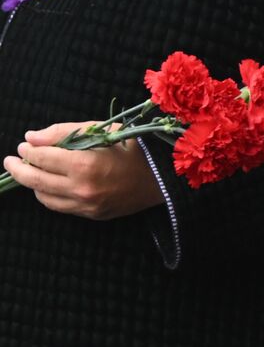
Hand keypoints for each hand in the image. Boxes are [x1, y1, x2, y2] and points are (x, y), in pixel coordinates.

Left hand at [3, 122, 163, 219]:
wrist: (164, 176)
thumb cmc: (136, 147)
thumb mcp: (103, 131)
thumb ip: (64, 132)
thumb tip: (31, 137)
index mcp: (85, 164)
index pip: (42, 158)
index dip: (28, 150)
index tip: (23, 145)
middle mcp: (82, 189)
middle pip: (35, 180)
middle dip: (18, 169)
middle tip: (11, 159)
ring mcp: (86, 205)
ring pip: (43, 196)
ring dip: (32, 183)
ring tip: (31, 170)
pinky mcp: (90, 215)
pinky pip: (59, 206)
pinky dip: (48, 194)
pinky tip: (49, 184)